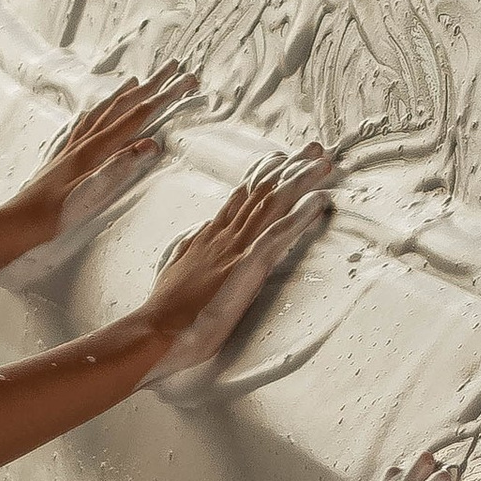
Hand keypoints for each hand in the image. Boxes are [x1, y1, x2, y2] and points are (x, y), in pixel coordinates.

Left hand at [0, 69, 196, 260]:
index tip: (185, 81)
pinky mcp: (66, 156)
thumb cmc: (55, 214)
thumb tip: (151, 144)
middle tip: (173, 68)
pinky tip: (99, 112)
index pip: (137, 116)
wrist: (21, 221)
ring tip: (137, 80)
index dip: (164, 97)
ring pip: (105, 111)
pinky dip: (100, 111)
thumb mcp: (91, 194)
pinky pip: (87, 124)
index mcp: (95, 149)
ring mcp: (74, 146)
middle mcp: (85, 141)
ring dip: (124, 94)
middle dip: (151, 86)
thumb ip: (119, 167)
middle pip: (124, 105)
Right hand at [134, 146, 334, 382]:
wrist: (157, 331)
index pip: (241, 197)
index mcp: (209, 237)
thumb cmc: (165, 311)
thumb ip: (190, 248)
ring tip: (324, 163)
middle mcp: (224, 236)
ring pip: (273, 204)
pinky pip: (279, 235)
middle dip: (290, 168)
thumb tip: (197, 233)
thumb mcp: (175, 269)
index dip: (263, 175)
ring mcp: (236, 249)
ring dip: (301, 181)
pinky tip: (320, 200)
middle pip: (262, 192)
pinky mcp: (247, 267)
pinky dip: (301, 215)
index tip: (281, 157)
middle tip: (314, 149)